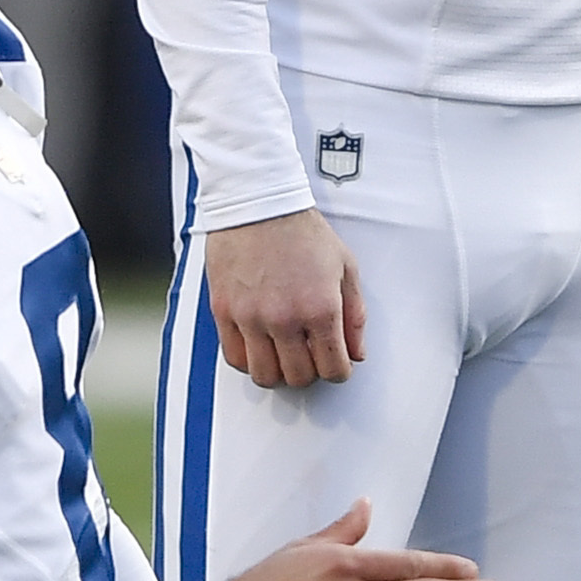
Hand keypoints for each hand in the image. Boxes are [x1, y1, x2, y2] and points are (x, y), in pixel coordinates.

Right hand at [206, 208, 363, 387]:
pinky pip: (234, 357)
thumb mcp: (345, 267)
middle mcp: (285, 318)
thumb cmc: (301, 230)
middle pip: (299, 377)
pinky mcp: (224, 311)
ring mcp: (251, 316)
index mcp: (320, 308)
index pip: (334, 369)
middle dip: (310, 372)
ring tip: (282, 355)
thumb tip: (356, 352)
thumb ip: (355, 315)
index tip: (335, 362)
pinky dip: (248, 360)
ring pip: (265, 375)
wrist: (259, 203)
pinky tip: (258, 346)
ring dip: (278, 372)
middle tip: (309, 355)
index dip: (339, 371)